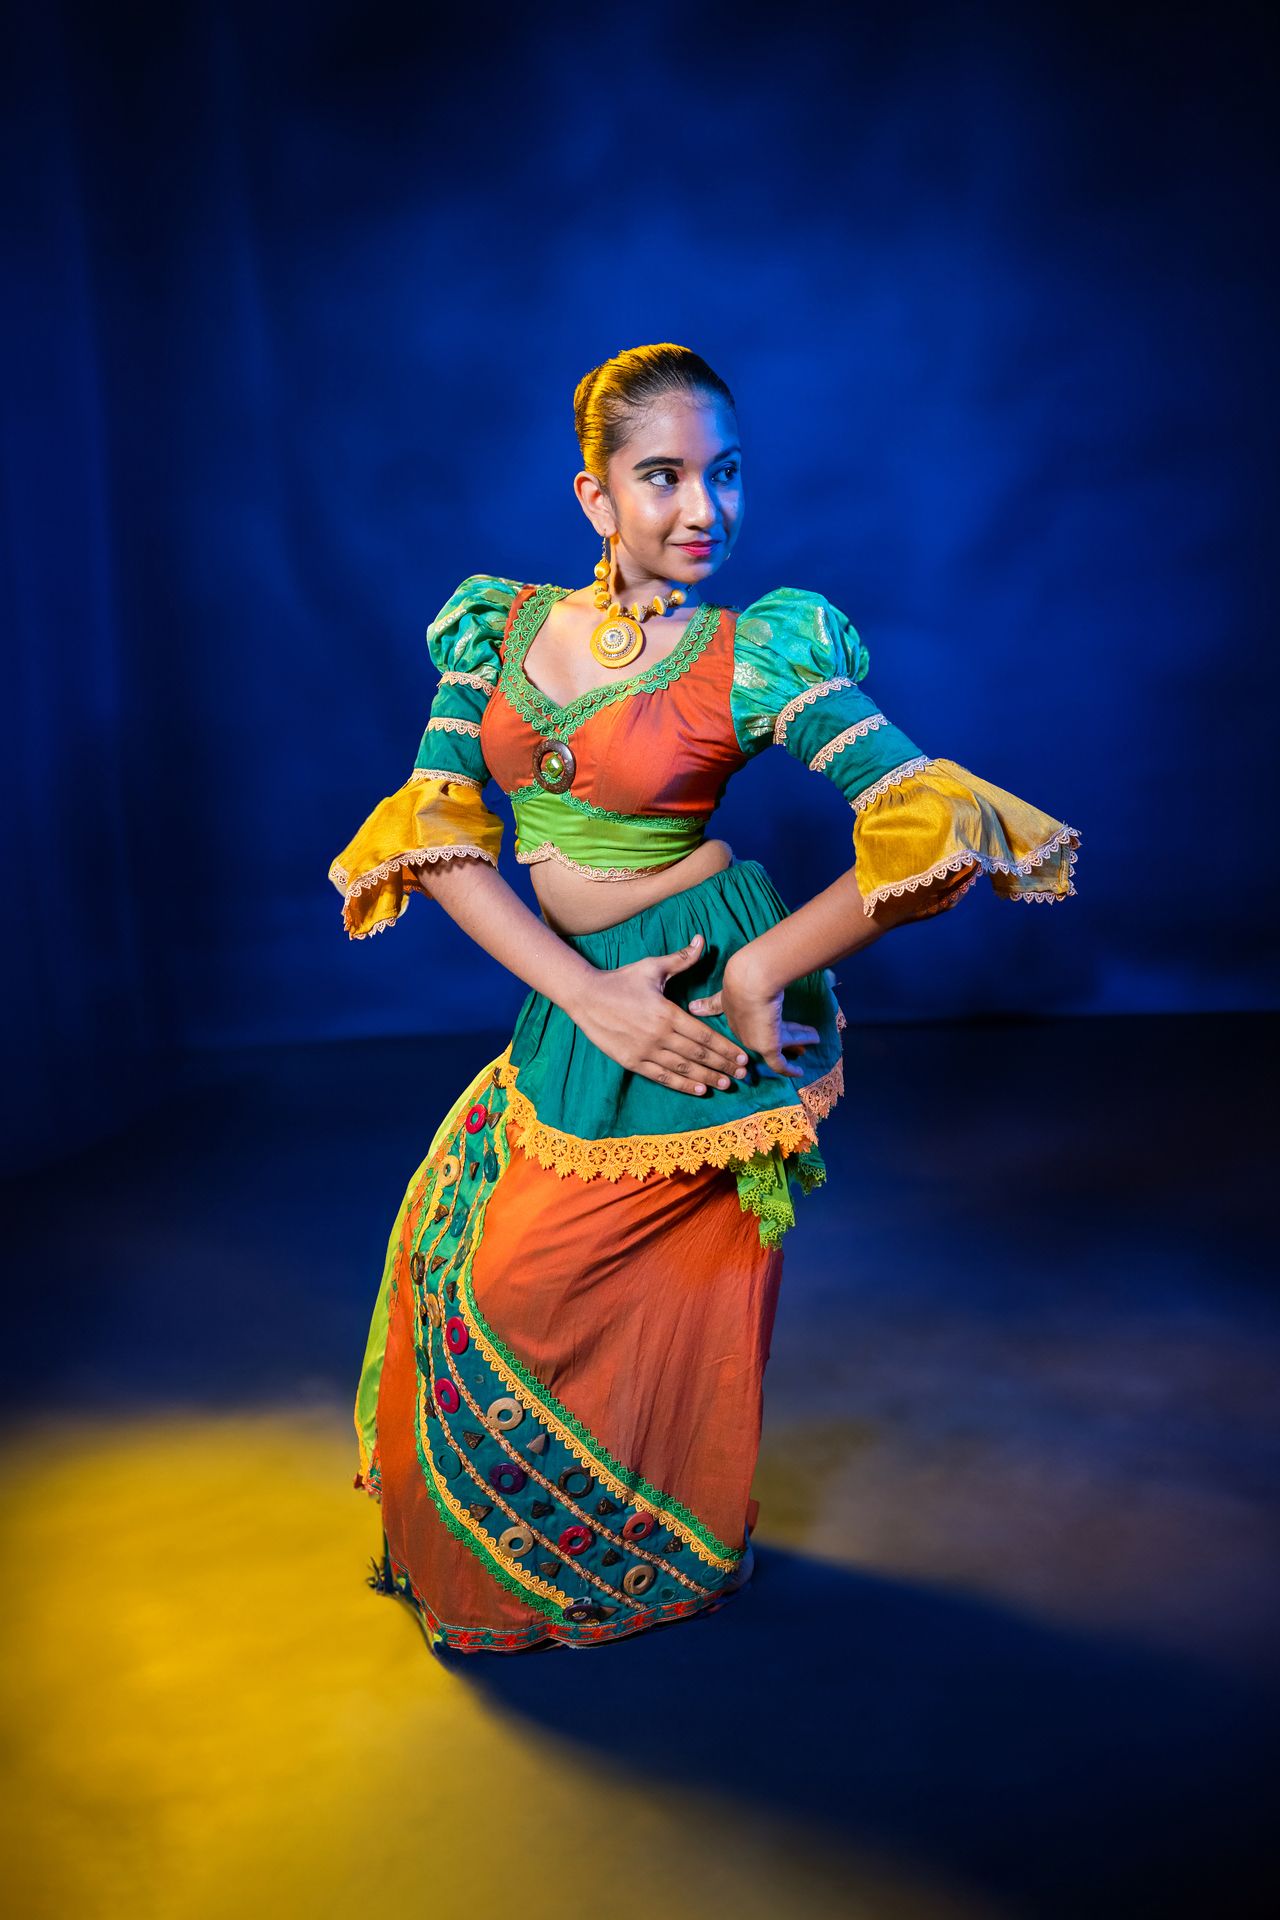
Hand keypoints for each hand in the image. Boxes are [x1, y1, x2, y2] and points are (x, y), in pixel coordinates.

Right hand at [569, 933, 751, 1096]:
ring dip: (707, 1078)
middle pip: (698, 1055)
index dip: (726, 1048)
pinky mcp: (631, 1061)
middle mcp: (659, 1035)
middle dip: (723, 1065)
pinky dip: (682, 1085)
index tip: (743, 1056)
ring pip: (683, 1069)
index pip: (704, 1035)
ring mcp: (645, 1051)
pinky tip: (699, 1090)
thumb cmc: (620, 980)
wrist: (585, 996)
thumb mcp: (652, 967)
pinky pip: (662, 1077)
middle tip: (743, 1074)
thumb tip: (702, 940)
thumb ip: (681, 959)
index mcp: (667, 1013)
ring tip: (726, 1084)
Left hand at [688, 952, 819, 1079]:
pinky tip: (799, 1072)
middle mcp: (741, 1028)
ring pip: (779, 1043)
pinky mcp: (767, 1047)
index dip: (748, 1023)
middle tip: (795, 1039)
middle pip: (762, 1034)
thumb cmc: (743, 972)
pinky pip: (780, 1063)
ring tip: (813, 1038)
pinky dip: (788, 1069)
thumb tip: (696, 956)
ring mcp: (752, 1039)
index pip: (738, 1019)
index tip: (757, 1025)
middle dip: (782, 1034)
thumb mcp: (729, 971)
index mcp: (731, 1008)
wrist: (749, 980)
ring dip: (797, 1039)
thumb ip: (710, 974)